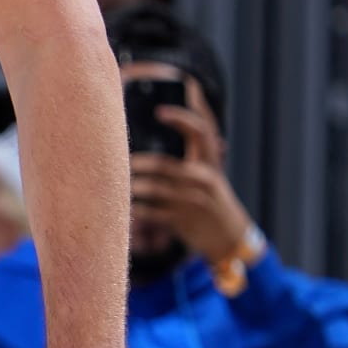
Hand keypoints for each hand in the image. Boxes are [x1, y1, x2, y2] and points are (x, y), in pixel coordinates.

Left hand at [127, 118, 254, 266]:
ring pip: (154, 189)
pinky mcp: (182, 220)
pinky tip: (124, 204)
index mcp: (210, 162)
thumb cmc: (211, 198)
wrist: (229, 236)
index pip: (200, 131)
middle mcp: (203, 178)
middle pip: (164, 164)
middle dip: (139, 162)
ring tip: (118, 180)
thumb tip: (176, 112)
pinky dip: (135, 208)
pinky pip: (151, 213)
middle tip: (120, 158)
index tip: (159, 111)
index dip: (180, 118)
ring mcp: (192, 201)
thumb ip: (192, 150)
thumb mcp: (209, 173)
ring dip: (133, 185)